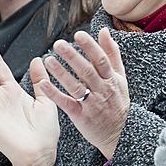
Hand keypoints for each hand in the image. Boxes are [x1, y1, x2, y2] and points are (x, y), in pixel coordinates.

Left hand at [38, 28, 128, 159]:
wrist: (119, 134)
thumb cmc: (117, 102)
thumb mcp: (120, 78)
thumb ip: (112, 53)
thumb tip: (104, 31)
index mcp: (112, 79)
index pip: (101, 60)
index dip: (90, 47)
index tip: (78, 35)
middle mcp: (103, 90)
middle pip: (87, 71)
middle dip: (73, 57)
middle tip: (58, 44)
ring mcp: (92, 104)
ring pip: (76, 86)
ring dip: (61, 73)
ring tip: (48, 60)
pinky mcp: (81, 116)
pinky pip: (67, 103)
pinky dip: (55, 94)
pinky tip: (44, 84)